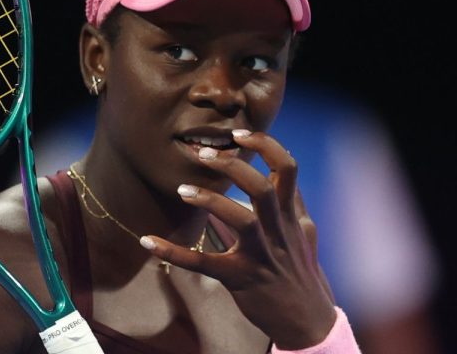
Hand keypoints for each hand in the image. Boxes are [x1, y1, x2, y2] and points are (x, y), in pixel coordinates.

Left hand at [142, 130, 336, 348]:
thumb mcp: (305, 234)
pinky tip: (148, 242)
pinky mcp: (241, 279)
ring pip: (241, 220)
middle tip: (203, 155)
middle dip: (233, 166)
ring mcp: (261, 256)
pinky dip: (174, 253)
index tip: (239, 134)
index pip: (287, 169)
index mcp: (291, 216)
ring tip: (182, 190)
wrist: (308, 321)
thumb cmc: (302, 273)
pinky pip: (204, 263)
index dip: (265, 145)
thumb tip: (283, 176)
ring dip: (211, 200)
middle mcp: (278, 232)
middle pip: (262, 188)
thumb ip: (294, 204)